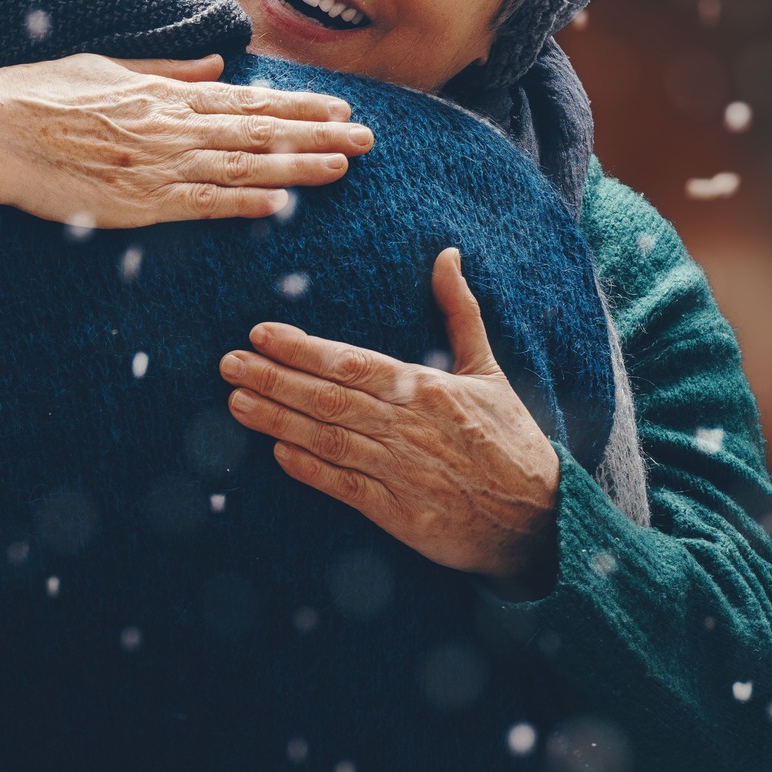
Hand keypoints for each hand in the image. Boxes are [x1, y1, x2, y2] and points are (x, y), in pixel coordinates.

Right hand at [0, 52, 373, 225]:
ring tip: (343, 167)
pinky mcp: (135, 202)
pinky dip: (242, 203)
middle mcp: (170, 127)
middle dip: (317, 135)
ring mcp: (155, 166)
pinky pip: (200, 204)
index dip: (298, 107)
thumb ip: (165, 69)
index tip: (339, 108)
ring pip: (241, 167)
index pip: (247, 101)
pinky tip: (281, 204)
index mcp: (164, 93)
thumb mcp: (109, 66)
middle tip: (369, 138)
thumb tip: (213, 65)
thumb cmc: (41, 94)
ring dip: (296, 168)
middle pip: (258, 132)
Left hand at [219, 247, 562, 595]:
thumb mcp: (488, 370)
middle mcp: (410, 427)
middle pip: (331, 398)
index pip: (352, 362)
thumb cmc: (509, 439)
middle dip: (275, 379)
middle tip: (229, 363)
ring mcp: (403, 472)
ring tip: (237, 402)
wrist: (542, 516)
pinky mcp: (402, 514)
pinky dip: (311, 471)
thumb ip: (460, 313)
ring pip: (330, 440)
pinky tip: (277, 454)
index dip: (303, 349)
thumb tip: (447, 255)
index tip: (261, 333)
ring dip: (279, 421)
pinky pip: (347, 489)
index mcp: (427, 389)